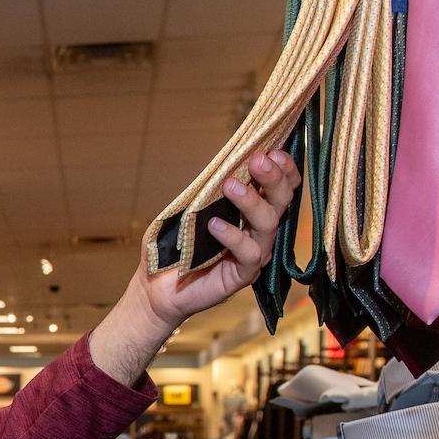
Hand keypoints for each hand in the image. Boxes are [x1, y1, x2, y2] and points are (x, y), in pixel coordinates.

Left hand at [134, 149, 298, 328]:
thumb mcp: (187, 210)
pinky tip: (214, 225)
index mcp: (250, 213)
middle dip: (273, 178)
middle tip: (257, 160)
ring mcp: (253, 255)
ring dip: (251, 201)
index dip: (283, 169)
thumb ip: (206, 190)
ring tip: (230, 185)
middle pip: (281, 202)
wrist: (155, 288)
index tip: (273, 150)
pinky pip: (249, 254)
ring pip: (268, 225)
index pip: (279, 189)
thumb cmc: (173, 247)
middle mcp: (258, 232)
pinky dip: (233, 236)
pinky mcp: (242, 276)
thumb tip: (221, 163)